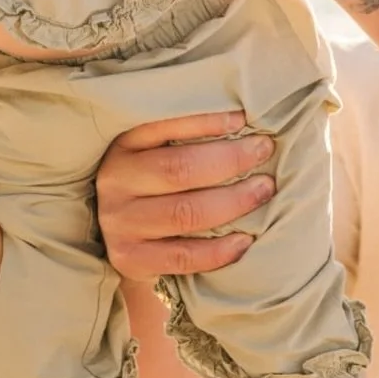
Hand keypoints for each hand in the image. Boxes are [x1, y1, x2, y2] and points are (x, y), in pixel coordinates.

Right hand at [96, 112, 275, 280]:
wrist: (124, 246)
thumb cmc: (155, 189)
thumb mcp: (156, 154)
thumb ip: (186, 139)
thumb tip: (241, 120)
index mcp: (122, 147)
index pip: (161, 126)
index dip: (204, 122)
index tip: (242, 119)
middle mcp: (115, 182)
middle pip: (177, 169)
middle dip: (229, 159)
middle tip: (263, 151)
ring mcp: (119, 223)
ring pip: (184, 212)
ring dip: (232, 201)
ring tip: (263, 189)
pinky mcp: (130, 259)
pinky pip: (182, 256)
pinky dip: (218, 250)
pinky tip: (245, 240)